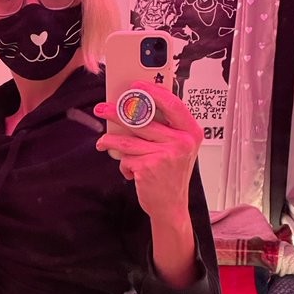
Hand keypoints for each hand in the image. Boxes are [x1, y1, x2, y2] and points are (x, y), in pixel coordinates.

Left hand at [94, 80, 202, 223]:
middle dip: (116, 112)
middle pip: (142, 118)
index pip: (172, 103)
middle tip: (101, 109)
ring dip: (110, 141)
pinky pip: (126, 158)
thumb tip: (136, 106)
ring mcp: (165, 155)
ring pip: (127, 139)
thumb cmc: (171, 175)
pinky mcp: (148, 168)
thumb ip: (165, 129)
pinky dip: (124, 165)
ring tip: (102, 143)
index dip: (152, 92)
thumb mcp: (178, 149)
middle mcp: (181, 142)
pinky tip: (130, 171)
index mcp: (191, 132)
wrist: (170, 207)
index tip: (135, 86)